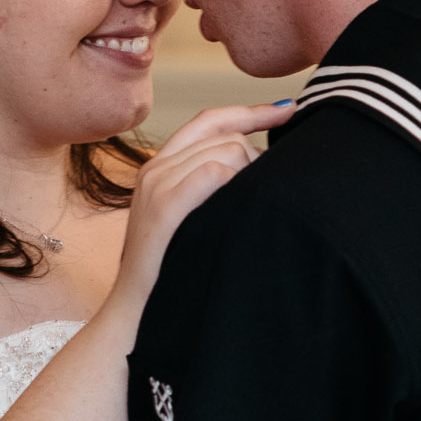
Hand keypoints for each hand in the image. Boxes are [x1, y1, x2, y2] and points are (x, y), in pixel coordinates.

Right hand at [114, 100, 296, 301]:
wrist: (134, 310)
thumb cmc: (169, 269)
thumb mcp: (183, 217)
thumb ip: (205, 185)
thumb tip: (254, 164)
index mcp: (158, 166)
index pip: (209, 120)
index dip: (250, 112)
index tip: (286, 110)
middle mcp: (155, 167)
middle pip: (226, 136)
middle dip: (257, 158)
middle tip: (269, 193)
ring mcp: (157, 184)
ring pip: (227, 151)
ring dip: (251, 176)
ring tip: (251, 211)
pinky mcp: (164, 205)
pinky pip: (215, 173)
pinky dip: (236, 186)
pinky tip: (240, 210)